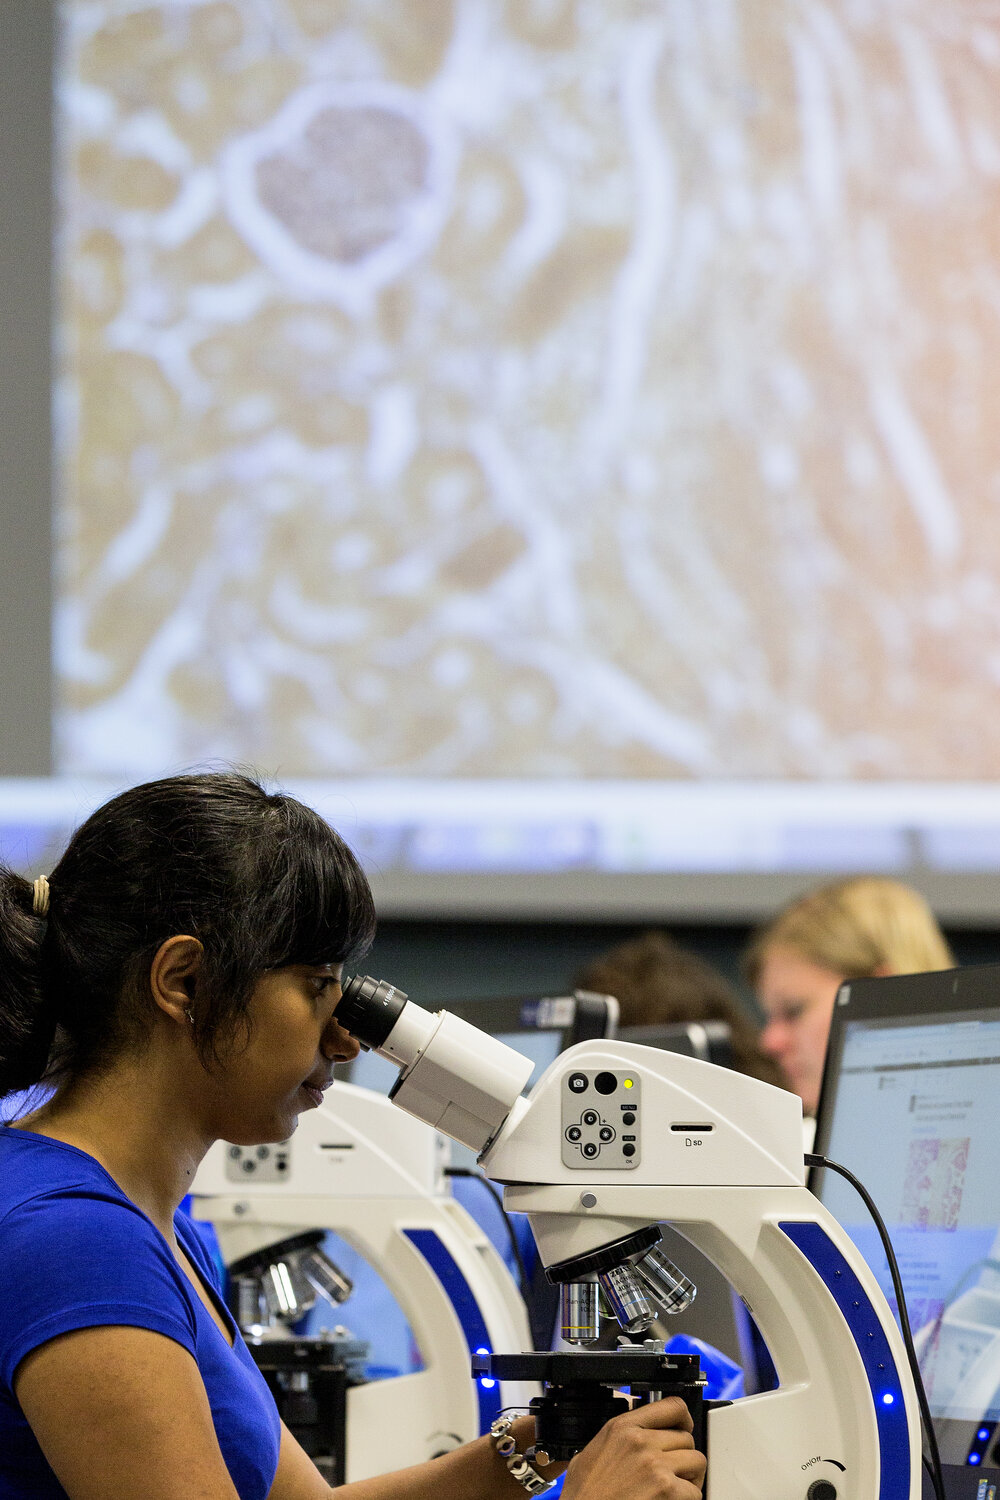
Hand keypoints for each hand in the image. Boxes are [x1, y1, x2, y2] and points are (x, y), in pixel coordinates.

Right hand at [560, 1396, 705, 1499]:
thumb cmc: (585, 1494)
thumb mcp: (590, 1451)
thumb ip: (616, 1437)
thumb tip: (633, 1432)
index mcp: (622, 1427)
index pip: (671, 1406)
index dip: (683, 1419)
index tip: (683, 1428)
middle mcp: (640, 1441)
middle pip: (686, 1437)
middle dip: (683, 1455)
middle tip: (675, 1470)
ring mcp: (654, 1464)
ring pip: (697, 1460)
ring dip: (691, 1476)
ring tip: (678, 1486)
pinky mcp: (666, 1489)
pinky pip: (695, 1491)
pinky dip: (689, 1498)